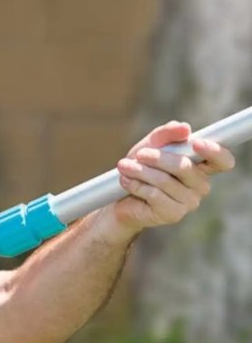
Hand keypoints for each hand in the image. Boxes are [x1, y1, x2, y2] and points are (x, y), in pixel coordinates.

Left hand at [111, 121, 234, 236]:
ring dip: (141, 171)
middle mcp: (201, 185)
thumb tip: (184, 128)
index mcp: (202, 166)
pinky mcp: (173, 214)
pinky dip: (136, 185)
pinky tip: (126, 181)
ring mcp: (189, 202)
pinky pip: (154, 195)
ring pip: (165, 181)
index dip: (214, 151)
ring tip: (124, 166)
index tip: (195, 143)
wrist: (121, 198)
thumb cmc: (141, 168)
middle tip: (139, 154)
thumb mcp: (150, 145)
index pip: (223, 160)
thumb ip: (166, 134)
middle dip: (159, 158)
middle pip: (185, 167)